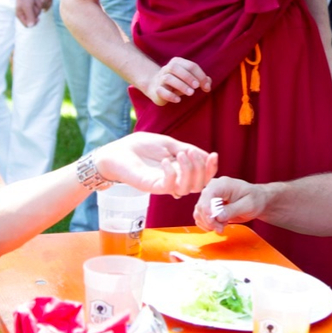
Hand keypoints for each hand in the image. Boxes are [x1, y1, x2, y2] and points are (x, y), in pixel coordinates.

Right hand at [15, 0, 39, 27]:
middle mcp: (23, 13)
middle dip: (36, 12)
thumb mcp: (28, 7)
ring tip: (35, 0)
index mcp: (19, 15)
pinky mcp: (31, 5)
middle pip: (33, 19)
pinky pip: (37, 8)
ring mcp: (27, 9)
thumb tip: (31, 26)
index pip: (27, 25)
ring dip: (38, 7)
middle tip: (34, 5)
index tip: (38, 18)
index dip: (33, 22)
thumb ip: (30, 16)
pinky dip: (38, 4)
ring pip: (36, 13)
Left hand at [95, 133, 217, 198]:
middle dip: (202, 169)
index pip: (202, 176)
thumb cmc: (141, 146)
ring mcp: (164, 185)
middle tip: (191, 153)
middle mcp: (175, 180)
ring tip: (180, 154)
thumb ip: (187, 149)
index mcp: (180, 170)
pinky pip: (169, 186)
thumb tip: (207, 156)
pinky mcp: (152, 187)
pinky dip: (172, 173)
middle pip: (199, 185)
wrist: (118, 151)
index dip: (211, 168)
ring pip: (187, 188)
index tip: (214, 155)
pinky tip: (165, 160)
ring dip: (189, 170)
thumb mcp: (169, 143)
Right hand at [142, 57, 211, 105]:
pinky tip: (178, 100)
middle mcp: (167, 68)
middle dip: (188, 77)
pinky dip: (170, 95)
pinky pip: (161, 91)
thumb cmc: (178, 82)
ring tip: (191, 93)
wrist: (156, 87)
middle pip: (175, 68)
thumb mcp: (189, 79)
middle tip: (197, 86)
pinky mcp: (156, 90)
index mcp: (177, 62)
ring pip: (168, 78)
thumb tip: (208, 83)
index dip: (200, 76)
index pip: (190, 66)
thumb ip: (200, 80)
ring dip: (181, 85)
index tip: (206, 87)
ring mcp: (160, 79)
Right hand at [194, 176, 265, 233]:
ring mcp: (209, 197)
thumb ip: (233, 210)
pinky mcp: (208, 206)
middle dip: (210, 221)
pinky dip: (207, 225)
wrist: (256, 200)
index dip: (207, 208)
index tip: (213, 221)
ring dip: (208, 224)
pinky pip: (200, 217)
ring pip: (199, 213)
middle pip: (201, 205)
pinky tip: (218, 226)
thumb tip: (218, 217)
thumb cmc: (255, 199)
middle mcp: (212, 189)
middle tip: (221, 229)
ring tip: (222, 227)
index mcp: (222, 184)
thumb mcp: (248, 205)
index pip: (208, 194)